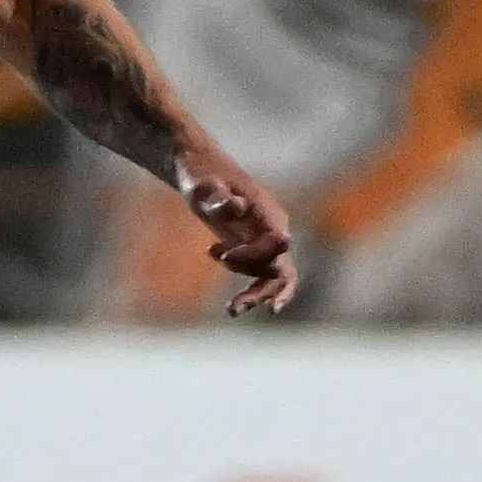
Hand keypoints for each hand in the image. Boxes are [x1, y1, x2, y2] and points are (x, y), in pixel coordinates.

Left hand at [180, 145, 298, 315]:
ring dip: (256, 294)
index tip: (217, 254)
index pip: (275, 243)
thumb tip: (237, 207)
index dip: (251, 255)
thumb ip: (219, 198)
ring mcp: (267, 239)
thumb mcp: (203, 185)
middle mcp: (274, 228)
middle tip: (233, 308)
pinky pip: (265, 274)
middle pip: (280, 267)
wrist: (201, 171)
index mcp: (268, 212)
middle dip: (259, 290)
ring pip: (275, 276)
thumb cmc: (202, 176)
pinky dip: (258, 289)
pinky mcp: (255, 248)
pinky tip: (239, 304)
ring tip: (232, 311)